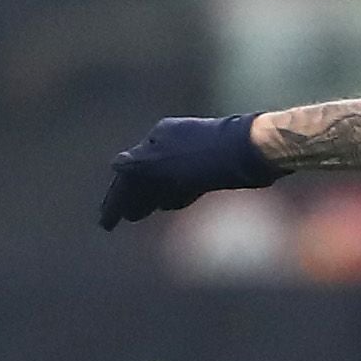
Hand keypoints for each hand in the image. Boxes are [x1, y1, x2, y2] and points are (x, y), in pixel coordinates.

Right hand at [99, 115, 279, 228]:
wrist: (254, 150)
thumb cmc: (208, 159)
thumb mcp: (169, 165)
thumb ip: (140, 167)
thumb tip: (115, 165)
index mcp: (157, 138)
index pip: (128, 173)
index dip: (115, 199)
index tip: (105, 223)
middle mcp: (171, 142)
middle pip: (144, 174)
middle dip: (130, 197)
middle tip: (117, 220)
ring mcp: (192, 151)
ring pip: (163, 178)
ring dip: (149, 197)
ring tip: (137, 215)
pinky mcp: (212, 163)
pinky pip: (184, 180)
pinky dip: (173, 193)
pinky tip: (170, 205)